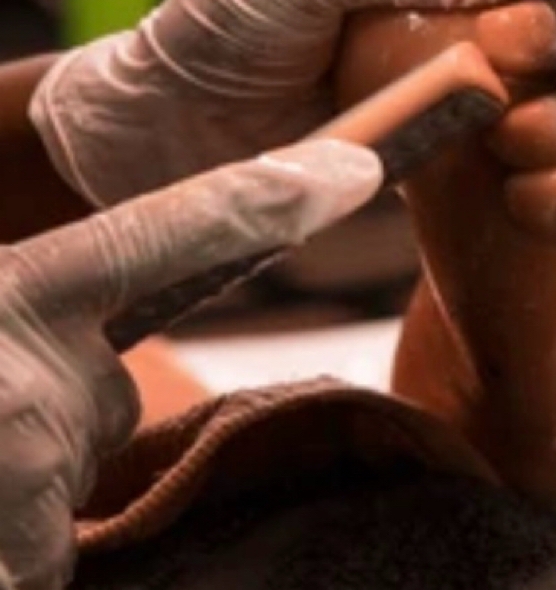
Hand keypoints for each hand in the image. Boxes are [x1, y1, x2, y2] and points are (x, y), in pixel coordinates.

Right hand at [0, 137, 379, 589]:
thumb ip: (29, 315)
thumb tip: (91, 372)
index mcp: (12, 294)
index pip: (169, 231)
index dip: (267, 196)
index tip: (358, 166)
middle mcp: (26, 376)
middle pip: (103, 392)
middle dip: (49, 406)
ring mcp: (22, 471)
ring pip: (70, 464)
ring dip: (15, 480)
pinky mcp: (21, 558)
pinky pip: (45, 543)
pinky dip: (11, 537)